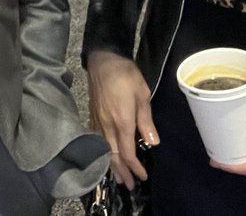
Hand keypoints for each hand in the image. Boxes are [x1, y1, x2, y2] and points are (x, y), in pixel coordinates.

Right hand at [86, 50, 159, 186]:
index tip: (142, 176)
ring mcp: (98, 121)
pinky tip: (105, 156)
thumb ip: (146, 119)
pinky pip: (97, 140)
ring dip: (111, 166)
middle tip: (129, 185)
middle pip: (114, 155)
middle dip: (122, 172)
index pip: (128, 152)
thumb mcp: (142, 93)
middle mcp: (107, 125)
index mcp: (122, 121)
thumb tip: (152, 142)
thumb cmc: (125, 74)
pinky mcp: (93, 115)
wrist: (102, 60)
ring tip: (117, 177)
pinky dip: (102, 153)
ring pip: (104, 150)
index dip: (135, 167)